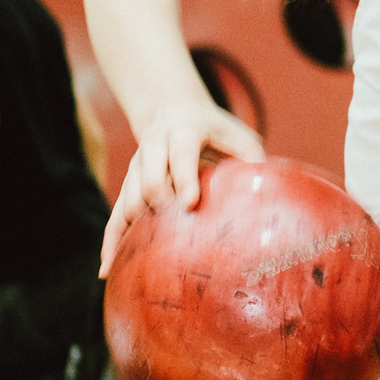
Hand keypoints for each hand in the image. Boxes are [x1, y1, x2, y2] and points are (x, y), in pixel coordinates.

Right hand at [99, 99, 265, 274]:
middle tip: (173, 234)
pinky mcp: (127, 186)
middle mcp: (154, 147)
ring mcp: (136, 167)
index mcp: (183, 132)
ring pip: (129, 198)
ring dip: (134, 227)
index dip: (184, 178)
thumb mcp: (238, 133)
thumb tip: (270, 191)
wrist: (171, 109)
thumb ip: (251, 157)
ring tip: (137, 263)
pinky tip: (108, 270)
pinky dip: (111, 243)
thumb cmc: (214, 129)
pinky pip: (114, 216)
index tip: (190, 203)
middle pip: (149, 178)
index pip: (181, 155)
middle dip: (159, 205)